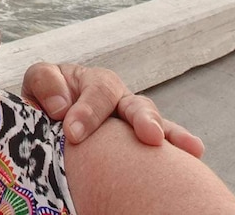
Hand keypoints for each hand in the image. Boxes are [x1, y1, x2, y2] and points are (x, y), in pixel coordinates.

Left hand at [21, 62, 204, 157]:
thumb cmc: (46, 98)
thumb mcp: (39, 81)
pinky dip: (179, 145)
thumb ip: (45, 81)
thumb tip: (61, 105)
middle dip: (143, 118)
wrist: (50, 116)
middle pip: (135, 104)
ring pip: (153, 122)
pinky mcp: (138, 142)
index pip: (97, 91)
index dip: (88, 111)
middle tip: (150, 136)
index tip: (74, 133)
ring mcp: (131, 120)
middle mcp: (118, 99)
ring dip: (169, 132)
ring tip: (187, 147)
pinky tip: (195, 155)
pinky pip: (163, 142)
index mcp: (93, 82)